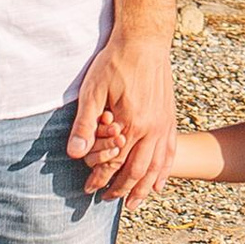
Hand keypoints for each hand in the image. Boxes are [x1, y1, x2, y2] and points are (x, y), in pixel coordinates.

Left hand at [70, 27, 176, 207]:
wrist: (145, 40)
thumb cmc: (115, 62)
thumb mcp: (93, 91)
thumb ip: (85, 125)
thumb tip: (74, 155)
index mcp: (132, 124)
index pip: (114, 163)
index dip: (100, 179)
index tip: (88, 190)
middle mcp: (152, 129)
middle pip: (137, 170)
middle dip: (121, 189)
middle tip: (107, 199)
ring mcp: (164, 124)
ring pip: (156, 166)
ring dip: (144, 188)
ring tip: (134, 203)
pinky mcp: (170, 117)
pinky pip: (170, 152)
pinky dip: (164, 171)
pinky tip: (160, 183)